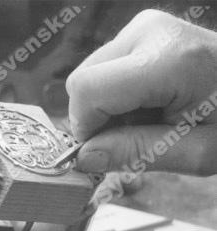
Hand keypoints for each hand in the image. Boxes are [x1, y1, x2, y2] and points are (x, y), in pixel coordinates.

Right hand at [67, 9, 216, 175]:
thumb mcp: (197, 151)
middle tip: (131, 135)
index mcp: (169, 60)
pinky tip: (145, 101)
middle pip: (82, 81)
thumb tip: (84, 157)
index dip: (85, 126)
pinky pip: (101, 69)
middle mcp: (148, 31)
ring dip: (104, 107)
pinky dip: (113, 94)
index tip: (105, 148)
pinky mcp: (139, 29)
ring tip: (145, 117)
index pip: (87, 89)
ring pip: (87, 75)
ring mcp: (142, 25)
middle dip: (95, 117)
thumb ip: (136, 152)